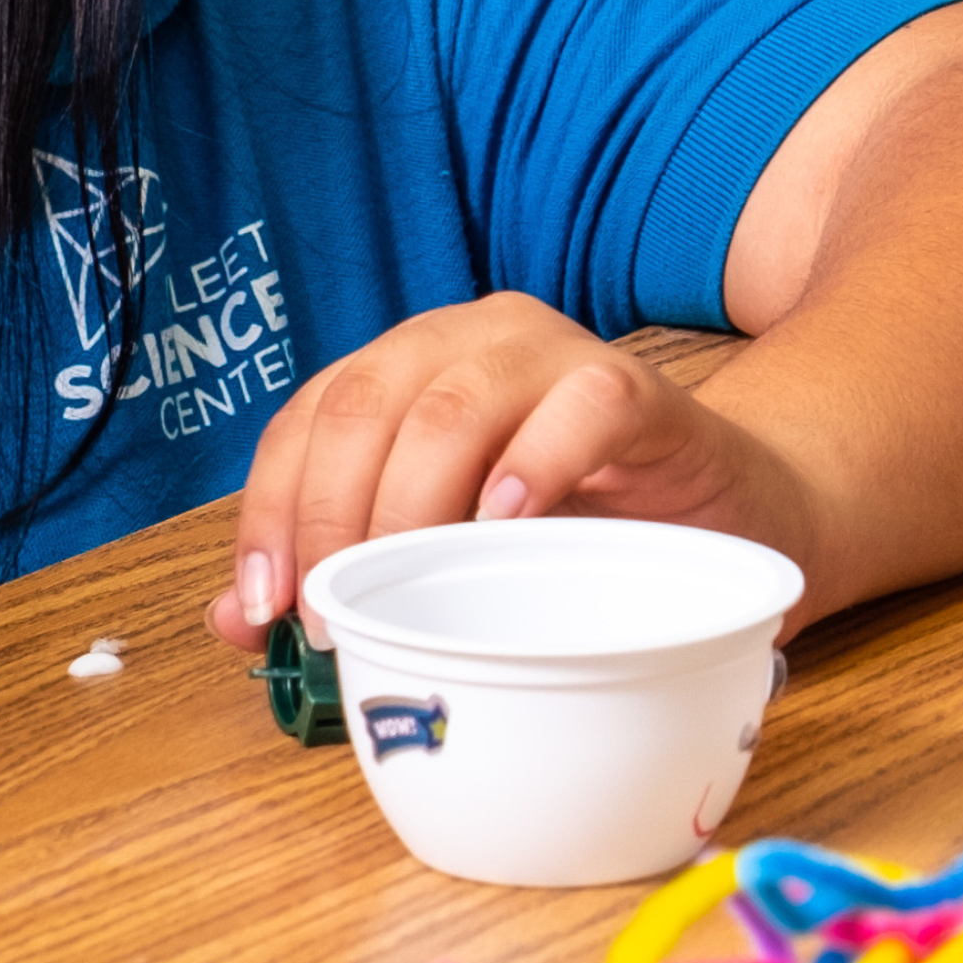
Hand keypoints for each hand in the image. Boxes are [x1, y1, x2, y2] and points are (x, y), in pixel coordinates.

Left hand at [215, 291, 815, 647]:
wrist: (730, 517)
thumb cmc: (583, 533)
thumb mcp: (455, 557)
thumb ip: (348, 572)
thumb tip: (231, 623)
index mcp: (410, 366)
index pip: (308, 418)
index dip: (271, 509)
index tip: (264, 605)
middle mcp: (471, 339)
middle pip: (365, 406)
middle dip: (331, 518)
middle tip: (335, 612)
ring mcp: (555, 355)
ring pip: (451, 406)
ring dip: (409, 508)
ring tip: (405, 589)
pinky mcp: (638, 389)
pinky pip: (575, 407)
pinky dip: (529, 466)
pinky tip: (505, 524)